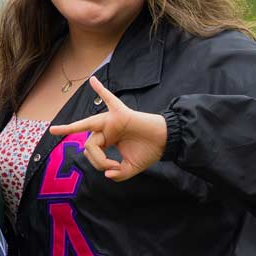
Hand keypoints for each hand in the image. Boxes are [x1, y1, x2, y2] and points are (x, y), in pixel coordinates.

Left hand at [50, 75, 166, 180]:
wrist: (167, 142)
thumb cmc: (149, 151)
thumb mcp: (131, 168)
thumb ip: (119, 174)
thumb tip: (106, 175)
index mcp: (106, 139)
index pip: (91, 151)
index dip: (100, 163)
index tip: (116, 169)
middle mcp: (105, 128)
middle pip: (88, 144)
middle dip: (98, 160)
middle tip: (114, 167)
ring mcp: (111, 120)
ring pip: (89, 128)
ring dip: (88, 144)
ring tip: (89, 149)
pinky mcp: (121, 113)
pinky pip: (109, 99)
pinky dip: (101, 90)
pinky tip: (93, 80)